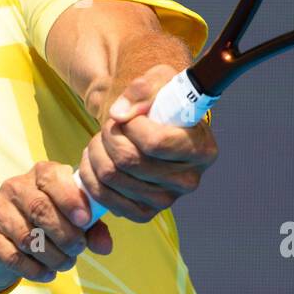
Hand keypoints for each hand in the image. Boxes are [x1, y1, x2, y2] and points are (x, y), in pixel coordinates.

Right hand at [0, 161, 113, 293]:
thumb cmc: (43, 228)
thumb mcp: (71, 224)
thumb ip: (91, 230)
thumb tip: (105, 246)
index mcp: (40, 175)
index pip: (52, 177)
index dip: (70, 198)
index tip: (84, 221)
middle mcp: (15, 186)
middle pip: (40, 209)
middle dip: (65, 235)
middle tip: (77, 250)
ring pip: (28, 237)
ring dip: (53, 257)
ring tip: (63, 264)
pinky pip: (13, 256)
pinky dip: (35, 270)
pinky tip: (47, 274)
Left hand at [78, 64, 217, 222]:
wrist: (160, 129)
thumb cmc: (163, 103)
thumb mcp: (159, 81)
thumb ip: (142, 89)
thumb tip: (118, 115)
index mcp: (202, 149)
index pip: (156, 143)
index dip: (131, 126)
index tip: (129, 115)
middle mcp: (189, 180)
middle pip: (129, 160)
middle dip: (108, 136)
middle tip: (109, 125)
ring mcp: (167, 200)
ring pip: (112, 177)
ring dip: (95, 153)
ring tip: (101, 140)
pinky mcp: (145, 212)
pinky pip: (106, 199)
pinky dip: (91, 177)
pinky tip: (95, 160)